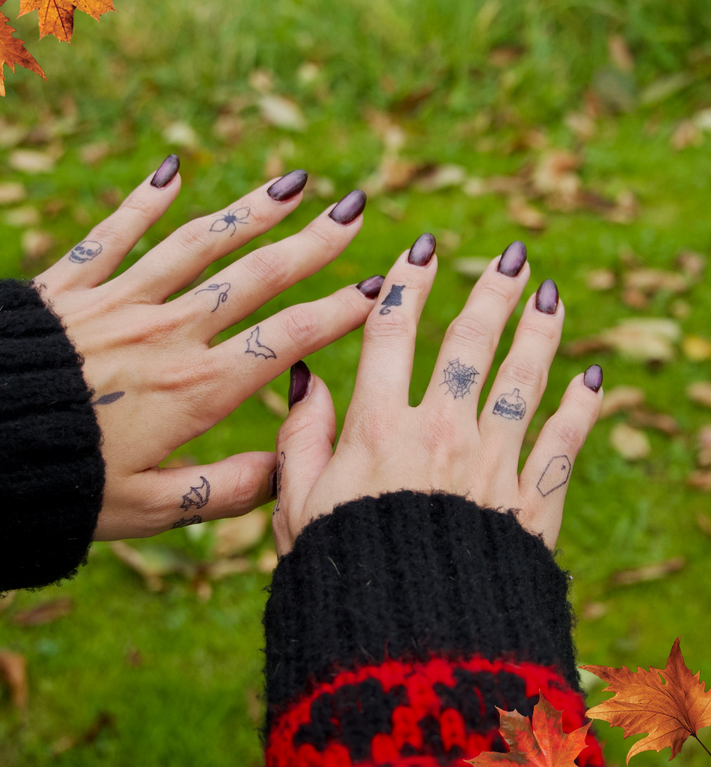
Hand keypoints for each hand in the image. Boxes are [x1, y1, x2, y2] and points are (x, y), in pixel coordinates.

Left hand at [34, 156, 380, 539]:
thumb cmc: (56, 487)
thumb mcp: (147, 509)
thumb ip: (224, 490)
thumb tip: (285, 473)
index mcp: (193, 390)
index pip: (287, 340)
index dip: (339, 313)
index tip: (380, 289)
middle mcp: (166, 334)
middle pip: (255, 277)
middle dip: (313, 243)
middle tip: (354, 211)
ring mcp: (118, 303)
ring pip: (198, 245)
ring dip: (250, 210)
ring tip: (293, 182)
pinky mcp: (70, 287)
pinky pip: (113, 233)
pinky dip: (142, 199)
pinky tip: (172, 168)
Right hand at [271, 235, 603, 554]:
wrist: (407, 645)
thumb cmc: (343, 572)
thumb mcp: (298, 505)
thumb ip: (300, 436)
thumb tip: (305, 377)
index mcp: (378, 428)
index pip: (391, 332)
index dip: (406, 283)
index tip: (422, 249)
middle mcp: (441, 433)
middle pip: (471, 343)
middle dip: (491, 292)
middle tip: (511, 257)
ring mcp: (493, 465)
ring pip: (524, 380)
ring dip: (541, 333)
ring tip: (552, 297)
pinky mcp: (532, 504)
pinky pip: (563, 444)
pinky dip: (581, 410)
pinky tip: (595, 380)